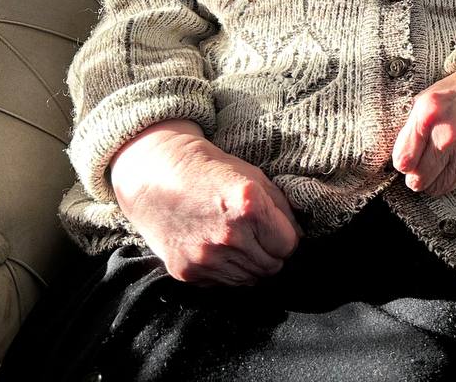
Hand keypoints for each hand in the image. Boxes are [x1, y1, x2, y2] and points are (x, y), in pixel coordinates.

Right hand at [109, 120, 302, 285]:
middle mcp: (229, 236)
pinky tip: (218, 249)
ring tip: (239, 242)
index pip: (289, 245)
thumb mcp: (254, 176)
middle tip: (259, 237)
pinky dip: (227, 271)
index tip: (278, 230)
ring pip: (249, 280)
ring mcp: (206, 257)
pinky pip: (223, 284)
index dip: (286, 237)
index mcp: (249, 206)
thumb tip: (300, 234)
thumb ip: (281, 207)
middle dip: (272, 254)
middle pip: (272, 266)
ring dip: (251, 265)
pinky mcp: (187, 272)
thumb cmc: (210, 171)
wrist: (156, 176)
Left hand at [392, 68, 455, 196]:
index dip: (403, 161)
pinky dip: (455, 176)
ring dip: (434, 178)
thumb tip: (400, 162)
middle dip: (416, 175)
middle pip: (417, 181)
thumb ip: (409, 129)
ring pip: (436, 188)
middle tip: (422, 163)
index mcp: (429, 114)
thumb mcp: (426, 98)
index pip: (402, 162)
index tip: (408, 156)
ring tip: (441, 160)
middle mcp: (448, 135)